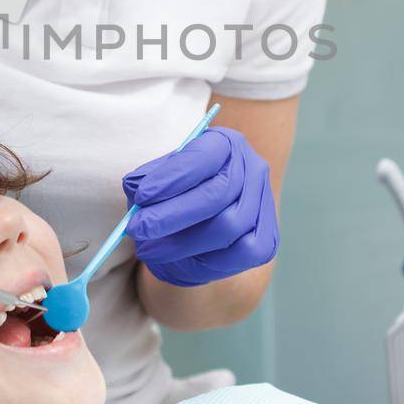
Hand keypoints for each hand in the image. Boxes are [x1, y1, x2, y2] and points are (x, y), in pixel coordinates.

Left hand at [121, 126, 278, 287]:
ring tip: (148, 248)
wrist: (204, 224)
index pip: (202, 157)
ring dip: (182, 242)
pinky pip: (240, 253)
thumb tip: (137, 189)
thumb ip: (145, 180)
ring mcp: (264, 205)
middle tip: (137, 229)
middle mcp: (252, 168)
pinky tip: (180, 258)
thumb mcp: (158, 179)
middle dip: (171, 215)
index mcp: (225, 144)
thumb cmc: (177, 193)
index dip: (171, 178)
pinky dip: (206, 259)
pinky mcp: (267, 240)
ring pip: (227, 227)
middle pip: (217, 195)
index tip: (141, 197)